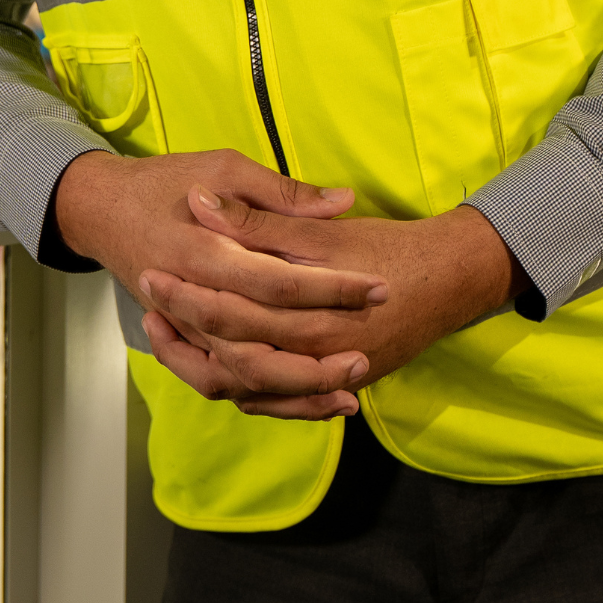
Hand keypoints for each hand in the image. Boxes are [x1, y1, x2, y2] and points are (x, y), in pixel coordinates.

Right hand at [54, 149, 387, 417]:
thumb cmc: (165, 182)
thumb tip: (342, 202)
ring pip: (240, 378)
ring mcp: (183, 328)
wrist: (102, 210)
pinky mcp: (184, 343)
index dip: (330, 288)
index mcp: (203, 252)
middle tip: (369, 348)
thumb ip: (281, 192)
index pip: (276, 281)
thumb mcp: (223, 166)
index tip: (378, 287)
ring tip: (349, 391)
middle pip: (259, 344)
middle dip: (318, 353)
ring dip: (295, 390)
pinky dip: (266, 400)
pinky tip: (310, 401)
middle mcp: (190, 300)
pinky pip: (224, 385)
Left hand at [140, 194, 526, 418]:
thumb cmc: (388, 247)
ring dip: (205, 363)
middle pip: (232, 353)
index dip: (186, 293)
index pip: (231, 312)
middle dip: (186, 328)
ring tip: (169, 335)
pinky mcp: (335, 385)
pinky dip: (243, 386)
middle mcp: (315, 358)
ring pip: (249, 387)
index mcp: (309, 314)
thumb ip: (263, 220)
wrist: (453, 281)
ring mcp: (325, 379)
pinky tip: (218, 364)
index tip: (151, 271)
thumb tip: (202, 201)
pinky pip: (277, 401)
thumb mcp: (323, 231)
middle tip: (149, 298)